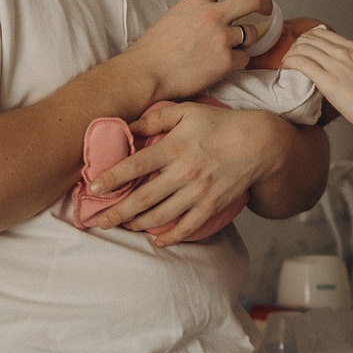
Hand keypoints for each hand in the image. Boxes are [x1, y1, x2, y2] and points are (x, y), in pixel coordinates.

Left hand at [85, 104, 277, 246]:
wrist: (259, 144)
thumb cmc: (220, 124)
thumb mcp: (187, 111)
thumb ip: (156, 118)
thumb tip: (128, 126)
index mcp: (175, 147)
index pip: (135, 165)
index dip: (111, 178)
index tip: (93, 188)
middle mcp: (184, 172)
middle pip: (143, 198)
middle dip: (117, 212)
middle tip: (99, 221)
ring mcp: (198, 192)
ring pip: (160, 216)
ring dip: (137, 224)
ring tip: (123, 226)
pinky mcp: (212, 206)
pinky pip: (186, 227)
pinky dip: (170, 238)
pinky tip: (157, 241)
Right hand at [126, 0, 272, 100]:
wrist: (147, 73)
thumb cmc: (155, 49)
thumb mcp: (176, 15)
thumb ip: (198, 9)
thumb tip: (216, 9)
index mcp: (197, 0)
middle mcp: (212, 15)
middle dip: (266, 2)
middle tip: (267, 8)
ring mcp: (222, 38)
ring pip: (252, 33)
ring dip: (248, 39)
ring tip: (233, 47)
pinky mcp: (226, 61)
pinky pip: (244, 58)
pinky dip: (237, 62)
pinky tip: (222, 65)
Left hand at [282, 27, 352, 144]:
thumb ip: (349, 66)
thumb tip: (334, 72)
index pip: (321, 33)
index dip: (305, 39)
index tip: (299, 49)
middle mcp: (344, 51)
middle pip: (308, 38)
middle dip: (294, 46)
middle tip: (289, 58)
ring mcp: (336, 64)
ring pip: (302, 48)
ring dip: (289, 54)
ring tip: (285, 64)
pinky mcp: (328, 80)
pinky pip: (301, 62)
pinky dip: (289, 62)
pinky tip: (285, 68)